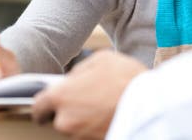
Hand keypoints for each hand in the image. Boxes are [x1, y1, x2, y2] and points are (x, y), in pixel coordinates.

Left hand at [32, 51, 146, 139]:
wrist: (152, 106)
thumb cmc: (126, 79)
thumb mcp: (101, 59)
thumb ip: (79, 70)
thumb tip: (72, 79)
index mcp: (61, 96)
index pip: (39, 106)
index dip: (44, 104)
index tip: (49, 105)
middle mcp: (66, 121)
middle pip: (59, 119)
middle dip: (70, 111)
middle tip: (89, 100)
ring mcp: (81, 137)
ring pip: (76, 128)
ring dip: (84, 120)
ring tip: (104, 106)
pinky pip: (90, 134)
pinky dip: (96, 127)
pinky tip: (110, 115)